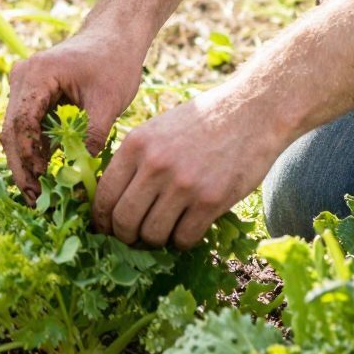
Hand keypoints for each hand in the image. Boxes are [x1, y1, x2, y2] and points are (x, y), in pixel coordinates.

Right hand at [2, 19, 146, 200]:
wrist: (115, 36)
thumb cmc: (114, 62)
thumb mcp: (108, 101)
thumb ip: (92, 135)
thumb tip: (80, 175)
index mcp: (37, 74)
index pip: (22, 123)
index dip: (29, 157)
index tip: (43, 184)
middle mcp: (22, 77)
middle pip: (12, 130)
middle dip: (22, 167)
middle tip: (35, 200)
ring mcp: (23, 84)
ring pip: (15, 131)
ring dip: (26, 162)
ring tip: (39, 194)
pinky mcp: (31, 93)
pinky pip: (26, 126)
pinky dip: (34, 149)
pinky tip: (45, 174)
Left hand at [90, 87, 282, 250]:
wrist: (251, 112)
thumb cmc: (202, 122)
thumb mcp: (158, 129)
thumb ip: (135, 160)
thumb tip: (111, 201)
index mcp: (136, 144)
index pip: (104, 196)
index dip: (102, 220)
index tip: (107, 229)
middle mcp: (155, 164)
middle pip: (124, 221)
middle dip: (125, 237)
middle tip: (135, 238)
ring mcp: (183, 184)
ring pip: (152, 234)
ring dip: (156, 241)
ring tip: (164, 231)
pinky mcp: (210, 200)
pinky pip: (184, 238)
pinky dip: (182, 241)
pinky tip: (188, 228)